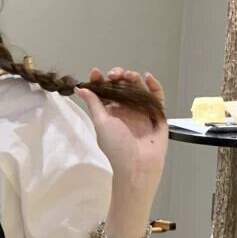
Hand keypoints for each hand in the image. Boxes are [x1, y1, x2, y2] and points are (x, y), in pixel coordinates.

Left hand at [75, 68, 167, 189]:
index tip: (96, 73)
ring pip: (138, 88)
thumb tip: (79, 89)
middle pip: (122, 87)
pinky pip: (157, 96)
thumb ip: (93, 104)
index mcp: (111, 113)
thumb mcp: (101, 123)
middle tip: (114, 75)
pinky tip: (147, 77)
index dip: (100, 81)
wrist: (137, 164)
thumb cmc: (116, 146)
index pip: (105, 92)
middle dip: (117, 77)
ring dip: (133, 78)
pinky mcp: (157, 113)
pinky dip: (154, 85)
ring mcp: (142, 111)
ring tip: (128, 75)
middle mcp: (126, 110)